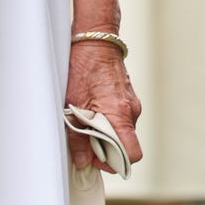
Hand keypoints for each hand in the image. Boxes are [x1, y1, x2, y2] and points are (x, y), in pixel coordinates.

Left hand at [65, 41, 142, 171]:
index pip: (131, 154)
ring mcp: (132, 104)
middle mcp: (132, 111)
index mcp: (120, 115)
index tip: (96, 158)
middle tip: (84, 140)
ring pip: (122, 132)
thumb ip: (77, 135)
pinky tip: (91, 111)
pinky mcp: (128, 98)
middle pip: (125, 145)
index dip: (114, 163)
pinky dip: (108, 122)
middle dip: (105, 149)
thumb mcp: (72, 103)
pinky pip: (121, 118)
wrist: (96, 41)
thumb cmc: (83, 67)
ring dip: (105, 134)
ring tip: (85, 122)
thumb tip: (83, 160)